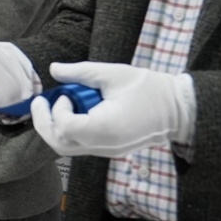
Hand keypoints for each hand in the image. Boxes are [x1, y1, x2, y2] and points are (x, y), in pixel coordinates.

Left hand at [29, 61, 196, 158]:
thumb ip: (81, 72)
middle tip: (41, 103)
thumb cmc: (150, 89)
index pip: (65, 127)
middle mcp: (104, 145)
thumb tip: (55, 69)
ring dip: (56, 127)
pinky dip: (70, 131)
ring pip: (68, 148)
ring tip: (58, 105)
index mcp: (106, 128)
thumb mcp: (114, 74)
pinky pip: (81, 146)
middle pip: (60, 144)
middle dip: (44, 123)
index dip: (58, 109)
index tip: (66, 93)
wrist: (180, 110)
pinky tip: (74, 112)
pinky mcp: (109, 150)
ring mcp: (107, 151)